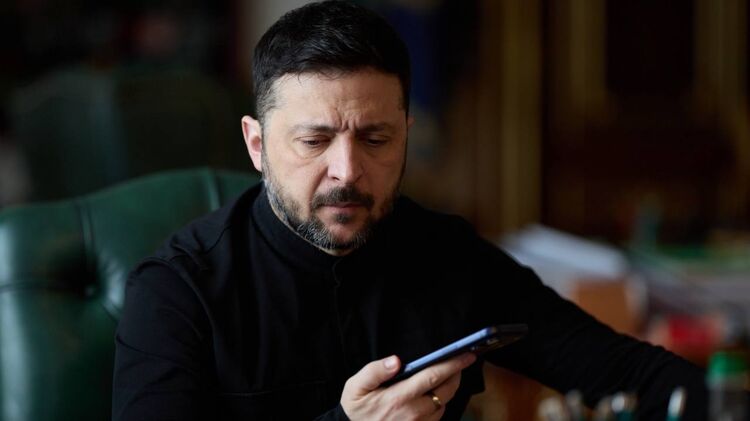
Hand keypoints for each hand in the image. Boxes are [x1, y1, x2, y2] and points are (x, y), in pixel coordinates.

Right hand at [340, 353, 476, 420]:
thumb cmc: (356, 409)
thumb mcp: (356, 387)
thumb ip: (375, 371)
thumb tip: (395, 361)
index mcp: (398, 398)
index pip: (433, 377)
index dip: (453, 364)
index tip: (467, 355)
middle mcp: (413, 414)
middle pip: (445, 391)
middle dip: (456, 375)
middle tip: (459, 362)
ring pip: (443, 405)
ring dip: (447, 391)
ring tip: (443, 377)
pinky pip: (436, 418)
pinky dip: (438, 404)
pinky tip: (431, 396)